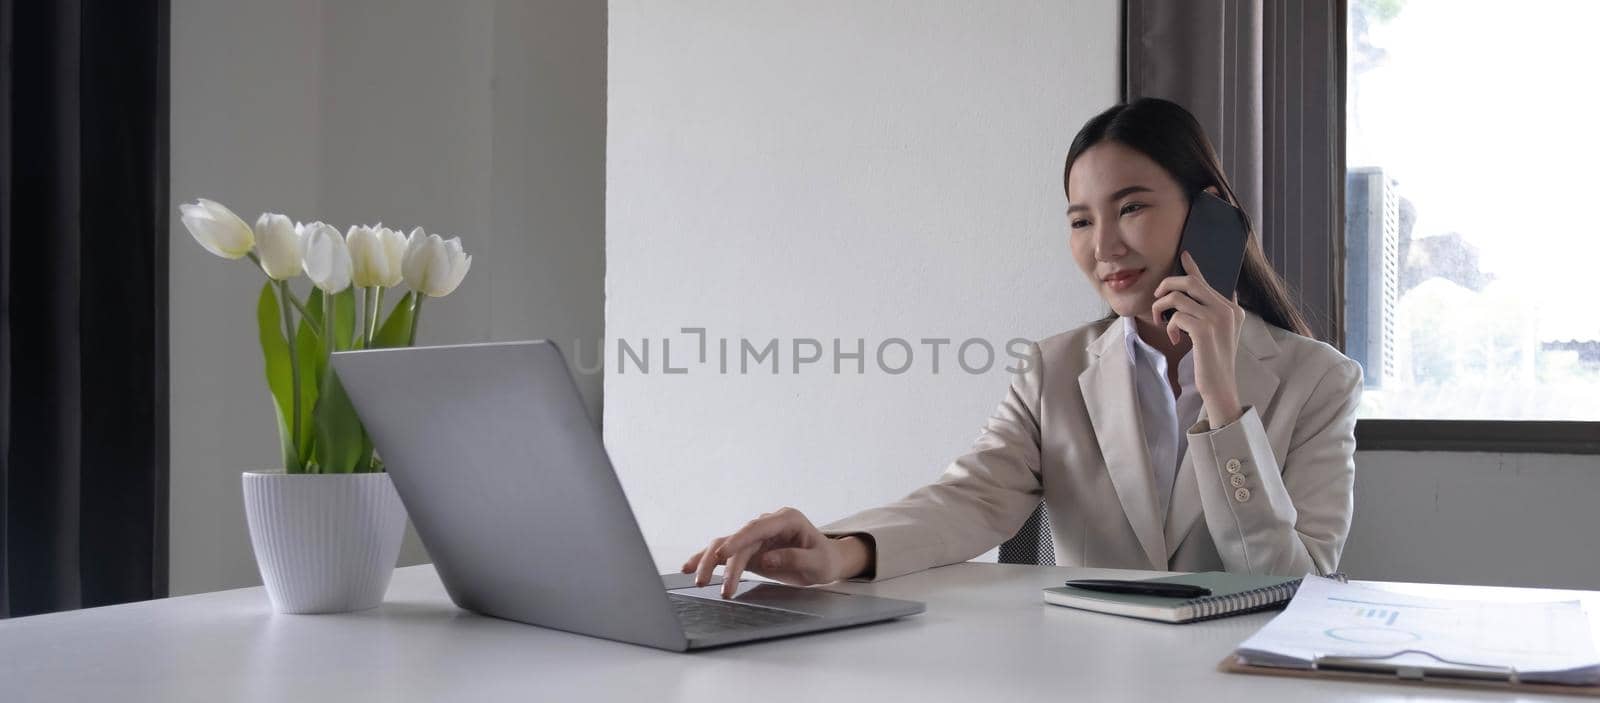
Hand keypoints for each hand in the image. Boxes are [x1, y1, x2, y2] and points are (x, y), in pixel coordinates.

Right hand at [680, 507, 869, 597]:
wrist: (826, 560)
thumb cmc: (824, 559)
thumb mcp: (817, 562)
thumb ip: (794, 558)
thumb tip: (766, 558)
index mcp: (786, 519)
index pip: (756, 527)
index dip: (738, 539)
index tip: (724, 554)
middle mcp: (767, 524)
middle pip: (737, 538)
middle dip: (721, 560)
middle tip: (709, 583)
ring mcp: (757, 536)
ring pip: (726, 544)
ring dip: (709, 561)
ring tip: (698, 580)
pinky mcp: (749, 549)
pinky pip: (726, 553)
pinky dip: (708, 560)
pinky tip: (689, 567)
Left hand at [1151, 251, 1245, 426]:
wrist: (1220, 386)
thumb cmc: (1214, 360)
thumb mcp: (1220, 333)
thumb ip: (1214, 312)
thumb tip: (1202, 293)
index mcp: (1233, 308)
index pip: (1207, 281)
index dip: (1192, 267)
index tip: (1183, 255)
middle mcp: (1227, 310)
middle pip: (1190, 282)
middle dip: (1166, 285)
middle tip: (1157, 298)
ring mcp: (1217, 319)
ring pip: (1178, 297)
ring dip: (1162, 308)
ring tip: (1162, 323)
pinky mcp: (1204, 330)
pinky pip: (1176, 316)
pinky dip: (1170, 326)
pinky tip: (1175, 339)